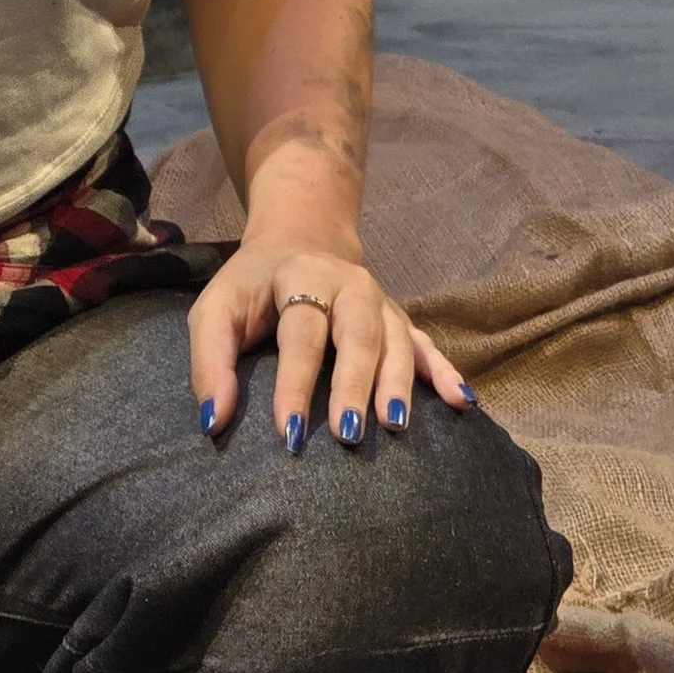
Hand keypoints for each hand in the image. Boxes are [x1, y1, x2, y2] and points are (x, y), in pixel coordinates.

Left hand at [189, 237, 471, 446]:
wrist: (300, 236)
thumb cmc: (251, 286)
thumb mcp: (214, 311)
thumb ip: (210, 362)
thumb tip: (213, 421)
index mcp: (300, 278)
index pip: (301, 334)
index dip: (295, 383)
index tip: (289, 431)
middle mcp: (349, 285)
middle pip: (359, 335)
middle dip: (354, 386)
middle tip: (349, 435)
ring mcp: (380, 301)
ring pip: (397, 341)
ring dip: (399, 384)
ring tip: (395, 426)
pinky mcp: (399, 318)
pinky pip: (426, 345)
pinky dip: (445, 372)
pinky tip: (463, 403)